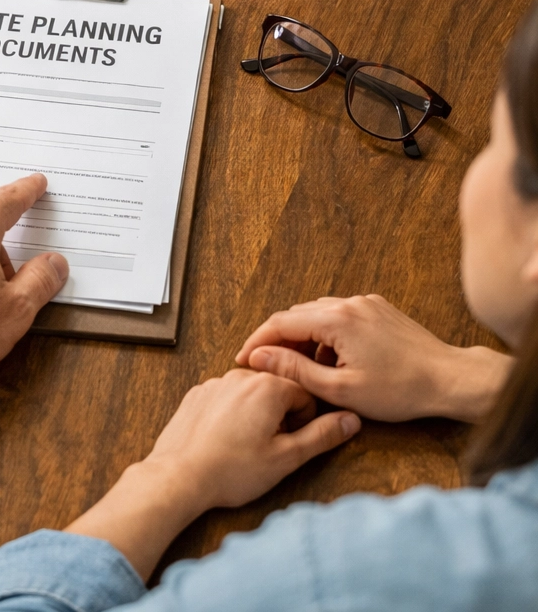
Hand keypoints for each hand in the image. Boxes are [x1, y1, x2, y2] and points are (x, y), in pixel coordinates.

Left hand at [65, 370, 357, 579]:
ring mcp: (215, 383)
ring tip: (245, 446)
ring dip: (255, 414)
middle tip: (269, 447)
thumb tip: (351, 420)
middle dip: (280, 416)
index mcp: (268, 386)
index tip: (291, 442)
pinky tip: (223, 440)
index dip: (304, 421)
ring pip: (250, 394)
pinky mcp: (196, 394)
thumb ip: (322, 436)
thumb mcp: (286, 458)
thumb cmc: (233, 470)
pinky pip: (225, 398)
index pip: (305, 393)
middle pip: (276, 390)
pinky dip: (230, 415)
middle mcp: (241, 375)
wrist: (179, 476)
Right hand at [236, 294, 514, 422]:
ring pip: (317, 314)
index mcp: (335, 320)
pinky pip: (340, 314)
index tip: (243, 359)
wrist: (451, 380)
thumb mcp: (340, 389)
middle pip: (296, 314)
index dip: (257, 341)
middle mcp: (347, 303)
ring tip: (303, 368)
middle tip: (266, 365)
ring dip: (303, 337)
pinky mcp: (378, 308)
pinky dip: (327, 333)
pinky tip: (333, 359)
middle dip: (277, 339)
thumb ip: (295, 370)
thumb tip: (259, 357)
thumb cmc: (399, 391)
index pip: (280, 322)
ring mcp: (364, 302)